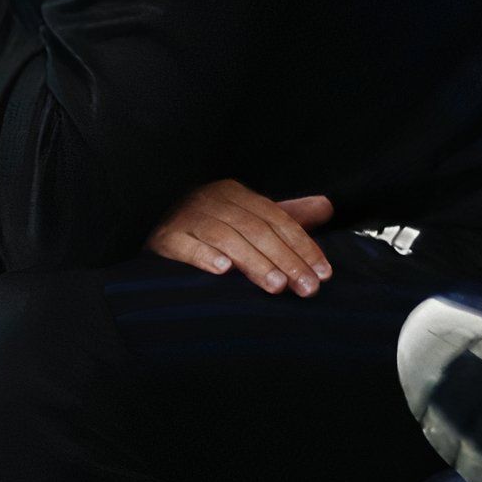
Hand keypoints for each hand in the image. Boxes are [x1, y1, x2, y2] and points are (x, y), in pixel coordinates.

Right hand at [147, 180, 334, 294]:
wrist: (155, 230)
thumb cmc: (208, 227)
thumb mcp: (249, 218)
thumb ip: (286, 216)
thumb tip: (326, 205)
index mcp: (235, 194)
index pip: (277, 219)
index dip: (303, 246)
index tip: (324, 274)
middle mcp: (211, 200)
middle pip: (256, 230)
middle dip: (285, 260)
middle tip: (306, 287)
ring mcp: (186, 217)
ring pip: (226, 238)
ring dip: (254, 263)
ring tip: (276, 286)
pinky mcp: (165, 237)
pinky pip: (185, 245)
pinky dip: (205, 256)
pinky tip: (223, 271)